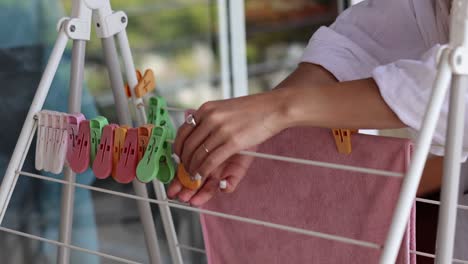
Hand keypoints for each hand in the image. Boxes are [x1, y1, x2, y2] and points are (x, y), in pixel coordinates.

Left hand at [169, 90, 287, 204]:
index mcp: (206, 109)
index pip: (183, 131)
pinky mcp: (232, 141)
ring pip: (198, 155)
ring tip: (192, 177)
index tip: (178, 157)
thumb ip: (208, 119)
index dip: (178, 148)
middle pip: (188, 145)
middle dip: (184, 163)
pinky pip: (210, 160)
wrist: (275, 108)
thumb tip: (193, 131)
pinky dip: (203, 171)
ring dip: (192, 169)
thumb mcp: (224, 109)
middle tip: (184, 172)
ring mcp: (220, 129)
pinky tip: (201, 176)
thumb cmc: (252, 111)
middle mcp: (210, 117)